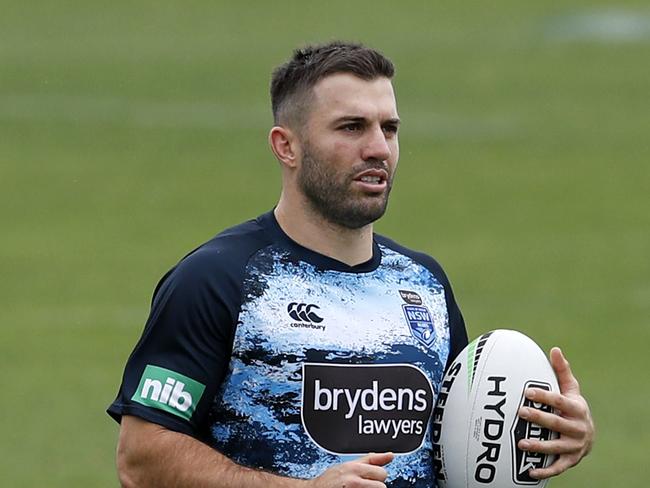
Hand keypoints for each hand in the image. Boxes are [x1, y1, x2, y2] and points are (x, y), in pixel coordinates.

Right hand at [309, 452, 393, 487]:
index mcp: (354, 468)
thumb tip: (390, 455)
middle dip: (376, 486)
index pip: (382, 473)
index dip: (378, 476)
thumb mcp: (349, 465)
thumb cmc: (331, 480)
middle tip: (363, 485)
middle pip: (381, 486)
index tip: (373, 477)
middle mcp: (353, 481)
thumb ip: (371, 460)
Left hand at [517, 347, 594, 478]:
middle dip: (539, 419)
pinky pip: (557, 467)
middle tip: (520, 412)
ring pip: (556, 446)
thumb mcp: (571, 389)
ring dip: (538, 447)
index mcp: (577, 408)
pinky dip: (544, 470)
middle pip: (557, 423)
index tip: (527, 392)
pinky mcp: (571, 460)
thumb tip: (554, 349)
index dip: (544, 396)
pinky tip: (529, 471)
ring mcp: (575, 446)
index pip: (560, 401)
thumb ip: (562, 371)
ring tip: (520, 443)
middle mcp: (578, 428)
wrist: (588, 436)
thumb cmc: (573, 407)